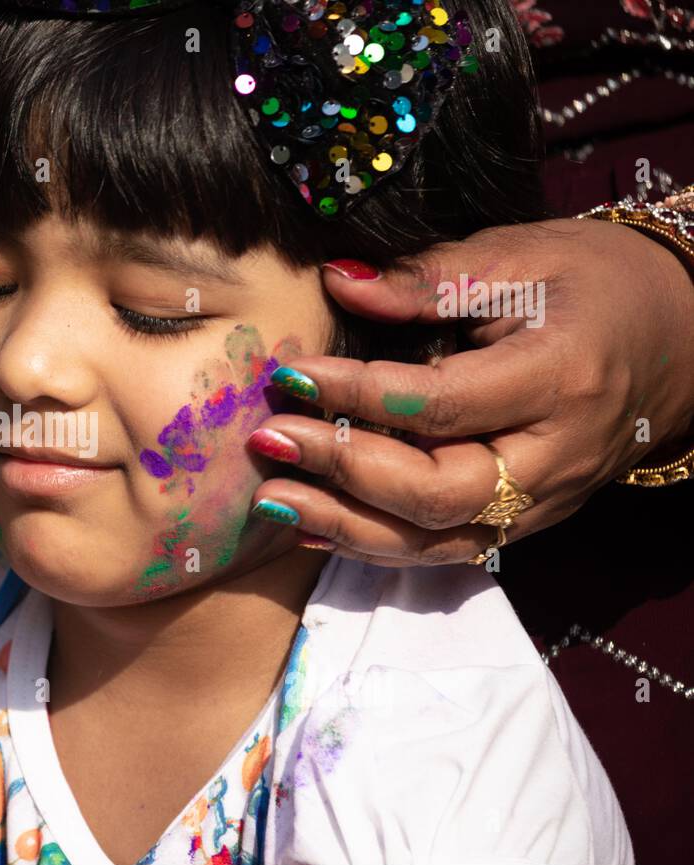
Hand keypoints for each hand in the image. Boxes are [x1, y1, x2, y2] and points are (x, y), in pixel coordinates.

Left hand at [246, 217, 693, 565]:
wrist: (679, 341)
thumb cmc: (594, 285)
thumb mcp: (520, 256)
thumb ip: (427, 278)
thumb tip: (337, 281)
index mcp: (562, 378)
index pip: (444, 404)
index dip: (359, 394)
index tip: (291, 373)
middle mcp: (555, 456)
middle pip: (440, 491)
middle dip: (343, 469)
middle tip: (269, 440)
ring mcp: (544, 502)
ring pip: (437, 538)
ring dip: (346, 524)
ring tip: (271, 497)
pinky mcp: (526, 522)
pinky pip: (445, 549)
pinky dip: (374, 544)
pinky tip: (313, 525)